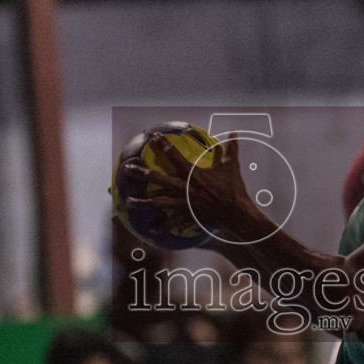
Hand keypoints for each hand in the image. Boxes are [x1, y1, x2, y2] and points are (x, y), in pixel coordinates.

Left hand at [126, 134, 258, 244]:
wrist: (235, 213)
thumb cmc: (233, 189)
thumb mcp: (231, 167)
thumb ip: (229, 150)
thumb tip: (233, 134)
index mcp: (192, 174)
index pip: (174, 155)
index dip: (163, 144)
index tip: (154, 136)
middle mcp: (183, 188)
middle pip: (157, 179)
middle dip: (141, 173)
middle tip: (128, 169)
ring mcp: (182, 203)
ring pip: (157, 202)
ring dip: (142, 202)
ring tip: (128, 201)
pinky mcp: (186, 216)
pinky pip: (171, 222)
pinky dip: (162, 226)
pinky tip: (152, 229)